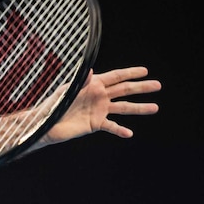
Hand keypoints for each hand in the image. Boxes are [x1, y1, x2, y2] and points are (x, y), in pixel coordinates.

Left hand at [42, 66, 160, 145]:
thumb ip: (80, 82)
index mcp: (93, 84)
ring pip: (123, 108)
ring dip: (139, 108)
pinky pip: (111, 126)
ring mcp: (99, 110)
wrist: (46, 125)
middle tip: (158, 85)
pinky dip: (120, 130)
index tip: (145, 71)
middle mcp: (99, 96)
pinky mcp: (96, 124)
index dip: (130, 73)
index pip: (115, 76)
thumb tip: (91, 71)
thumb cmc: (52, 105)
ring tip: (155, 108)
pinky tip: (129, 133)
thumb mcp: (67, 92)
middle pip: (124, 90)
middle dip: (141, 88)